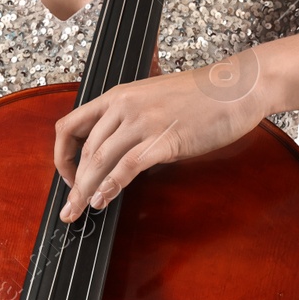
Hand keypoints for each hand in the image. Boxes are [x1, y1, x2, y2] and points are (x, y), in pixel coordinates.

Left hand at [53, 50, 268, 221]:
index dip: (62, 156)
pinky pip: (127, 166)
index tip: (68, 177)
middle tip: (69, 208)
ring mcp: (143, 122)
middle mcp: (124, 107)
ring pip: (100, 160)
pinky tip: (104, 200)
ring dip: (86, 191)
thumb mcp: (153, 101)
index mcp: (117, 96)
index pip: (71, 126)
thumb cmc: (201, 97)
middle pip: (85, 151)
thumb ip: (130, 124)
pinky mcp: (163, 139)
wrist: (236, 88)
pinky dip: (111, 186)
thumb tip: (117, 156)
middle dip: (73, 184)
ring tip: (78, 211)